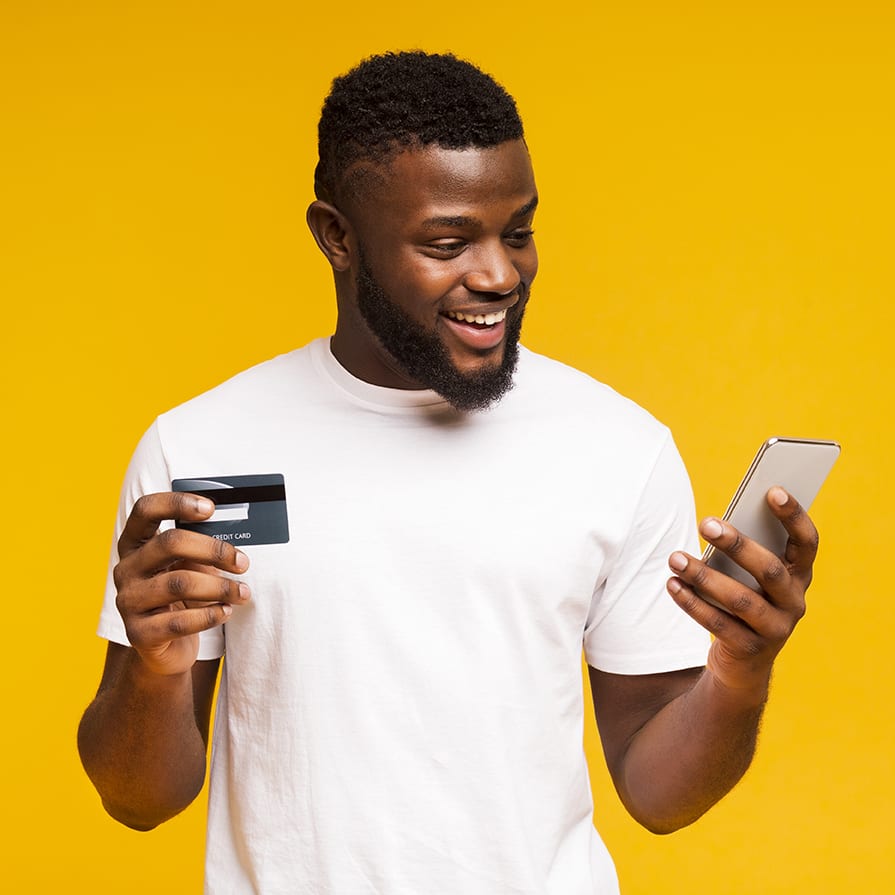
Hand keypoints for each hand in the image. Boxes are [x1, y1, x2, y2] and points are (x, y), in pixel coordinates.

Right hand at [113, 492, 250, 676]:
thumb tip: (235, 541)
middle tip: (243, 562)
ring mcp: (128, 601)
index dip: (177, 503)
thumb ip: (202, 549)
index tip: (211, 508)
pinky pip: (180, 622)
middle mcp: (126, 569)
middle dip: (214, 550)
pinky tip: (226, 612)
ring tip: (242, 592)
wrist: (166, 649)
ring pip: (179, 583)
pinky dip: (210, 615)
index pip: (146, 510)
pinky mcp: (138, 634)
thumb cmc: (183, 598)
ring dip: (220, 587)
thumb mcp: (189, 567)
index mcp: (136, 544)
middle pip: (170, 544)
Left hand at [666, 487, 817, 696]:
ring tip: (675, 558)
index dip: (794, 516)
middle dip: (737, 545)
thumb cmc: (742, 598)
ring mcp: (776, 629)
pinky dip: (692, 603)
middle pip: (770, 570)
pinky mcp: (751, 650)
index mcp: (799, 575)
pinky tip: (672, 584)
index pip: (807, 543)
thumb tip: (716, 524)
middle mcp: (794, 602)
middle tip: (704, 523)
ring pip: (741, 600)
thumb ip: (743, 552)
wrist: (743, 663)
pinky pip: (718, 624)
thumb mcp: (748, 575)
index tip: (772, 489)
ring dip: (704, 575)